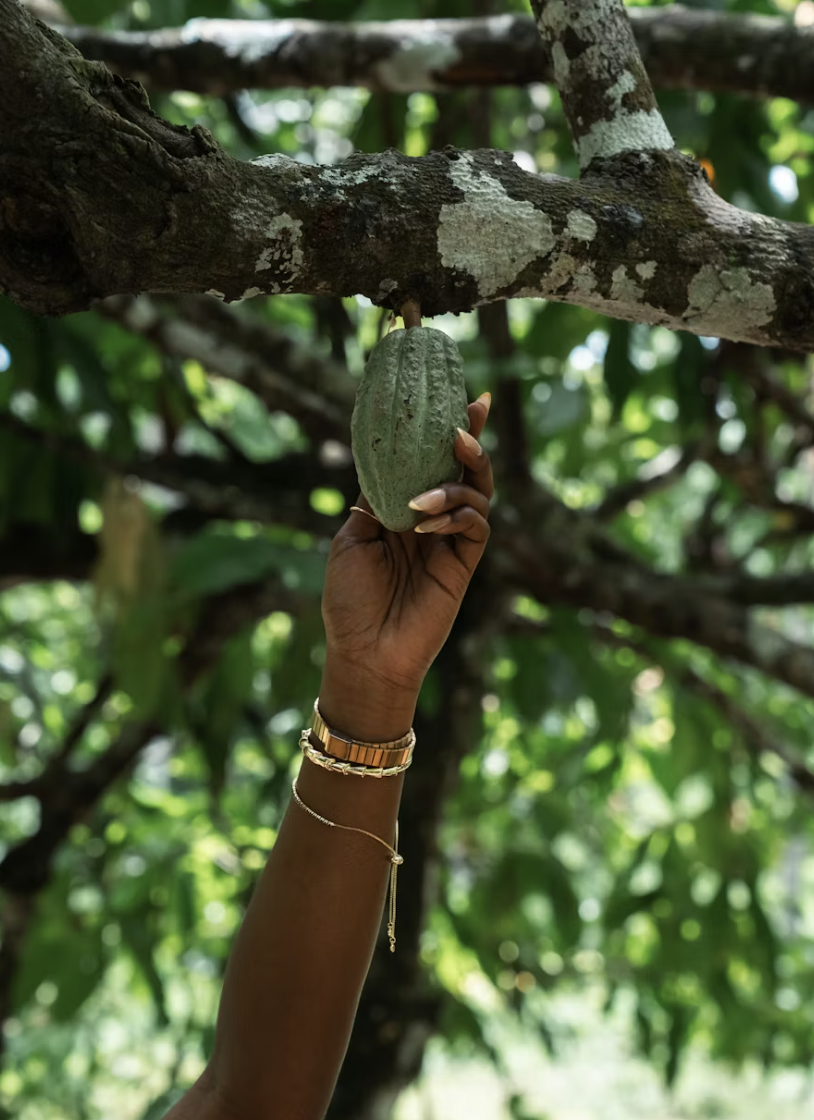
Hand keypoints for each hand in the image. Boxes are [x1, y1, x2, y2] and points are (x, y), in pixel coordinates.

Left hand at [321, 393, 492, 698]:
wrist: (363, 653)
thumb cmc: (349, 601)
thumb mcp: (352, 539)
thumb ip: (374, 499)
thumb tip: (387, 459)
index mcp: (401, 511)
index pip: (425, 463)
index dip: (442, 432)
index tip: (455, 396)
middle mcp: (431, 521)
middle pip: (461, 470)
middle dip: (470, 437)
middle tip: (471, 411)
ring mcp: (450, 543)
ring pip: (476, 493)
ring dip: (457, 480)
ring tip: (434, 481)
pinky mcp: (463, 566)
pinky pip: (476, 527)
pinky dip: (458, 514)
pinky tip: (427, 522)